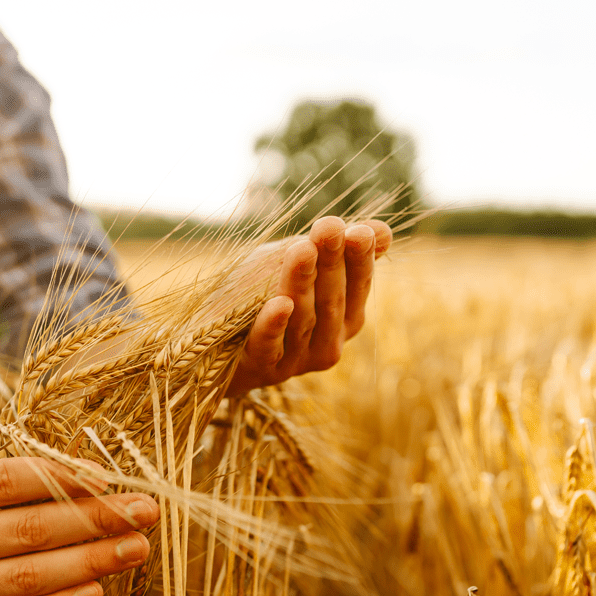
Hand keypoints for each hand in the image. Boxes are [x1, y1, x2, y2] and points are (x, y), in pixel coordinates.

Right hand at [0, 457, 157, 595]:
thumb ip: (11, 480)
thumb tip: (90, 476)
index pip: (14, 479)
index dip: (67, 477)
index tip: (112, 478)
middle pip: (33, 528)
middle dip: (98, 519)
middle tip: (145, 512)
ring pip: (33, 575)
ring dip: (93, 562)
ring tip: (136, 549)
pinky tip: (97, 592)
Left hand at [226, 216, 391, 394]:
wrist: (212, 341)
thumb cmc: (259, 295)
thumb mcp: (294, 265)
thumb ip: (333, 251)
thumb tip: (383, 230)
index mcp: (345, 317)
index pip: (358, 285)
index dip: (359, 258)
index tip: (357, 230)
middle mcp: (327, 342)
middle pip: (332, 300)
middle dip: (331, 262)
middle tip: (329, 227)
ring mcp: (296, 359)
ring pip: (302, 319)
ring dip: (302, 283)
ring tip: (302, 250)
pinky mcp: (261, 368)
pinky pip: (270, 346)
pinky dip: (274, 325)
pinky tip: (278, 304)